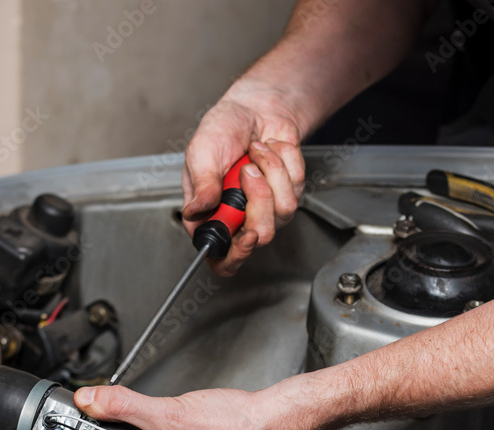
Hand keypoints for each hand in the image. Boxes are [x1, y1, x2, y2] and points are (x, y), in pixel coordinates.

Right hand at [183, 80, 306, 275]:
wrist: (252, 107)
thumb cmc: (222, 130)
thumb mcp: (201, 152)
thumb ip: (201, 184)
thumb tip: (197, 210)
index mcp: (211, 217)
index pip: (223, 258)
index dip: (237, 254)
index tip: (247, 235)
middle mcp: (240, 218)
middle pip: (261, 235)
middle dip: (259, 199)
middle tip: (247, 170)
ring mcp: (268, 208)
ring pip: (284, 210)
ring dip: (271, 171)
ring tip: (255, 152)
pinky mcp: (290, 192)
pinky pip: (296, 185)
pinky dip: (282, 158)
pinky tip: (269, 149)